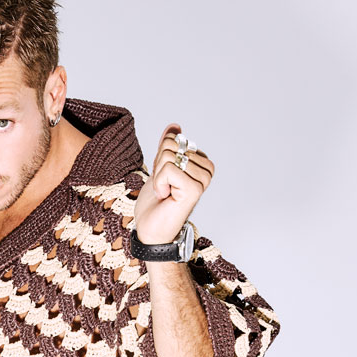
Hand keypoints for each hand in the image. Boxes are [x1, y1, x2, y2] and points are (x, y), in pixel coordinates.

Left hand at [133, 122, 213, 245]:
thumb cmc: (156, 203)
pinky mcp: (195, 188)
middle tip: (163, 187)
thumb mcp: (160, 167)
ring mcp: (202, 179)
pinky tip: (166, 196)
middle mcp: (206, 170)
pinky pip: (168, 169)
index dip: (160, 158)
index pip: (174, 140)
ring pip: (168, 156)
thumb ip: (168, 147)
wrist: (150, 229)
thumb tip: (175, 127)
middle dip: (159, 166)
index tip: (164, 179)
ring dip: (158, 176)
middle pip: (171, 146)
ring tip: (165, 193)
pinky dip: (159, 182)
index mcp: (201, 162)